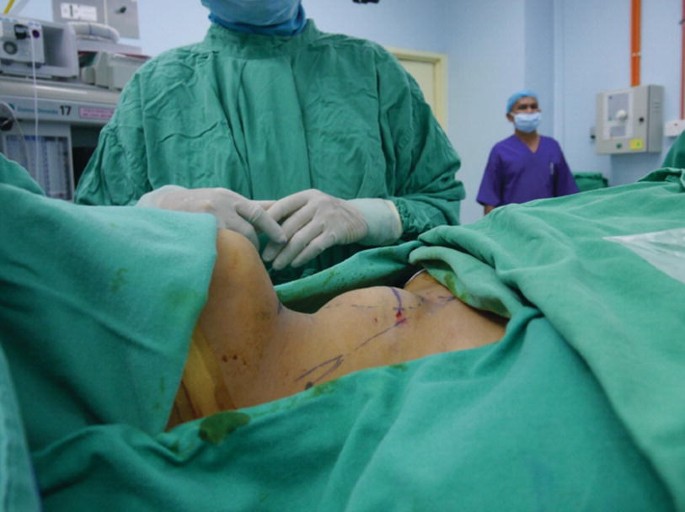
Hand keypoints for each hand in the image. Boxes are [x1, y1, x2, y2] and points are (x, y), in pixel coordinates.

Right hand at [136, 185, 285, 248]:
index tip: (283, 240)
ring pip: (233, 242)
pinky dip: (224, 256)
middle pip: (247, 231)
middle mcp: (218, 205)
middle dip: (255, 245)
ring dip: (240, 253)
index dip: (272, 227)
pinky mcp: (194, 232)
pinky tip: (226, 263)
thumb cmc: (203, 203)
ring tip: (243, 261)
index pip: (257, 212)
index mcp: (229, 198)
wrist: (164, 205)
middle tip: (261, 258)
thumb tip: (281, 207)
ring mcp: (205, 219)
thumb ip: (252, 206)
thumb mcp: (226, 199)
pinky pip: (216, 249)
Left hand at [261, 189, 368, 268]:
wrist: (359, 217)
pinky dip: (303, 256)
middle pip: (289, 226)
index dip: (266, 221)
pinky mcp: (336, 232)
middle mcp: (317, 203)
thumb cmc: (326, 213)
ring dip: (287, 255)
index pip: (281, 206)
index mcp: (306, 195)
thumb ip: (288, 210)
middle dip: (275, 244)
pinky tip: (295, 264)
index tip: (254, 236)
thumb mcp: (310, 205)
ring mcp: (327, 217)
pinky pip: (315, 246)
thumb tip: (256, 218)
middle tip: (264, 258)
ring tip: (277, 266)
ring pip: (301, 239)